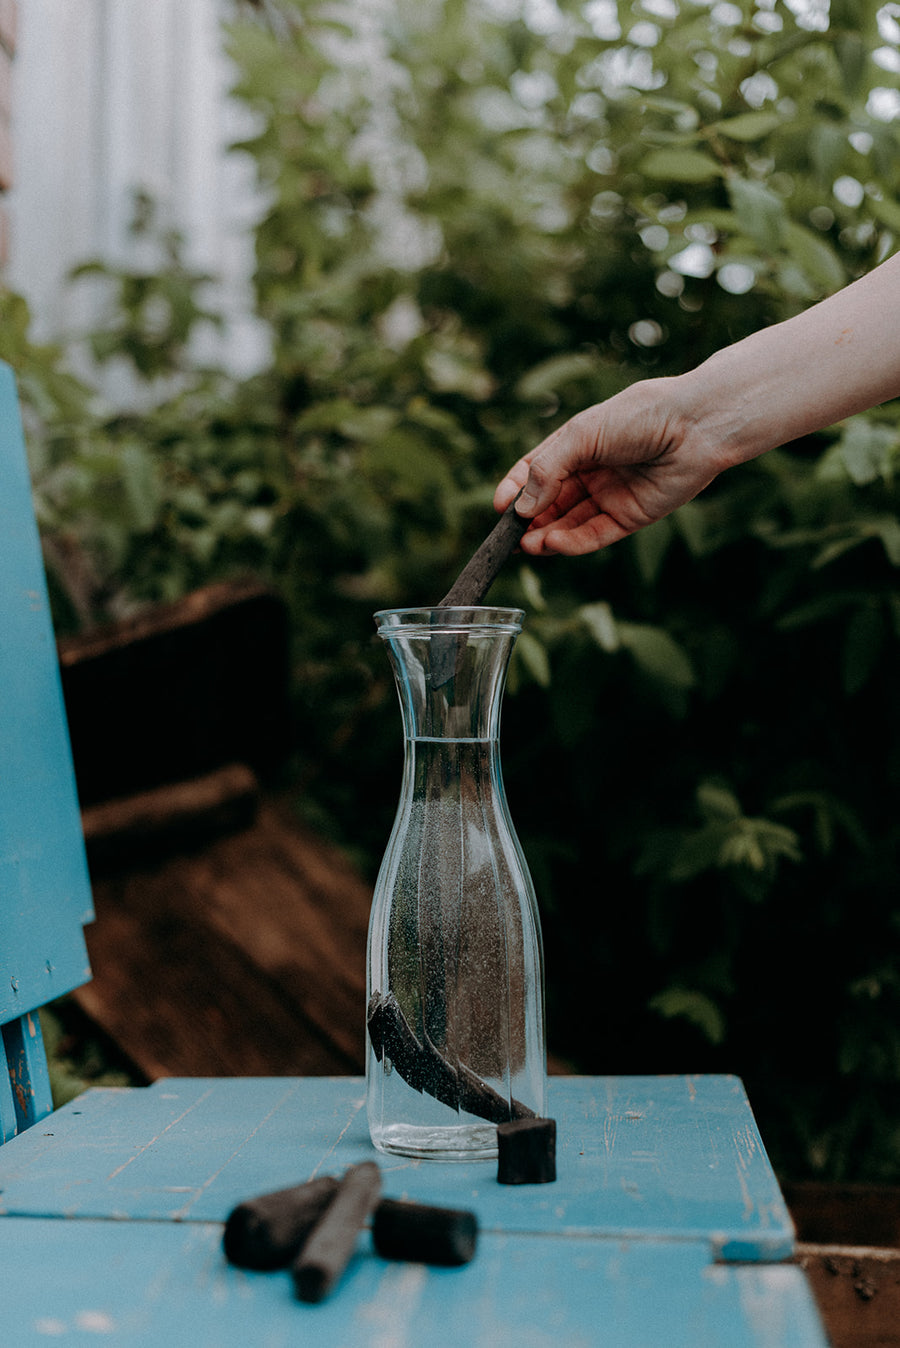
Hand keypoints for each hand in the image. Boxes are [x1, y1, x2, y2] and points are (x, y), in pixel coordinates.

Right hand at [494, 377, 725, 555]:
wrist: (694, 426)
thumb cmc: (640, 416)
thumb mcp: (582, 435)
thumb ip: (548, 469)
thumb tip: (521, 508)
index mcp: (577, 445)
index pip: (536, 471)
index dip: (516, 490)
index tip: (499, 507)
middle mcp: (592, 472)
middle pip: (550, 502)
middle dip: (529, 520)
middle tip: (509, 537)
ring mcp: (610, 496)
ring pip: (570, 523)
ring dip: (546, 536)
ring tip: (527, 545)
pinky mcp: (630, 517)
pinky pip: (595, 535)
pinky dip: (573, 542)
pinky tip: (553, 544)